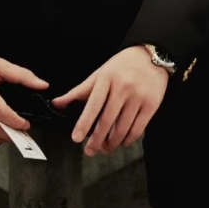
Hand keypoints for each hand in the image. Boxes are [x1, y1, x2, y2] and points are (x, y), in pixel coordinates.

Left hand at [49, 47, 169, 155]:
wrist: (150, 56)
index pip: (93, 105)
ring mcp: (138, 97)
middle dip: (97, 140)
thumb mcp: (99, 74)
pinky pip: (138, 128)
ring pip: (123, 128)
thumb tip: (57, 104)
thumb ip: (79, 91)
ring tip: (105, 148)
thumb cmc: (121, 66)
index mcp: (107, 79)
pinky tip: (122, 142)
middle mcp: (123, 88)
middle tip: (89, 151)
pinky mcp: (152, 105)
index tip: (76, 138)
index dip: (84, 123)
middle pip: (108, 120)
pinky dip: (128, 139)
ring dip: (112, 143)